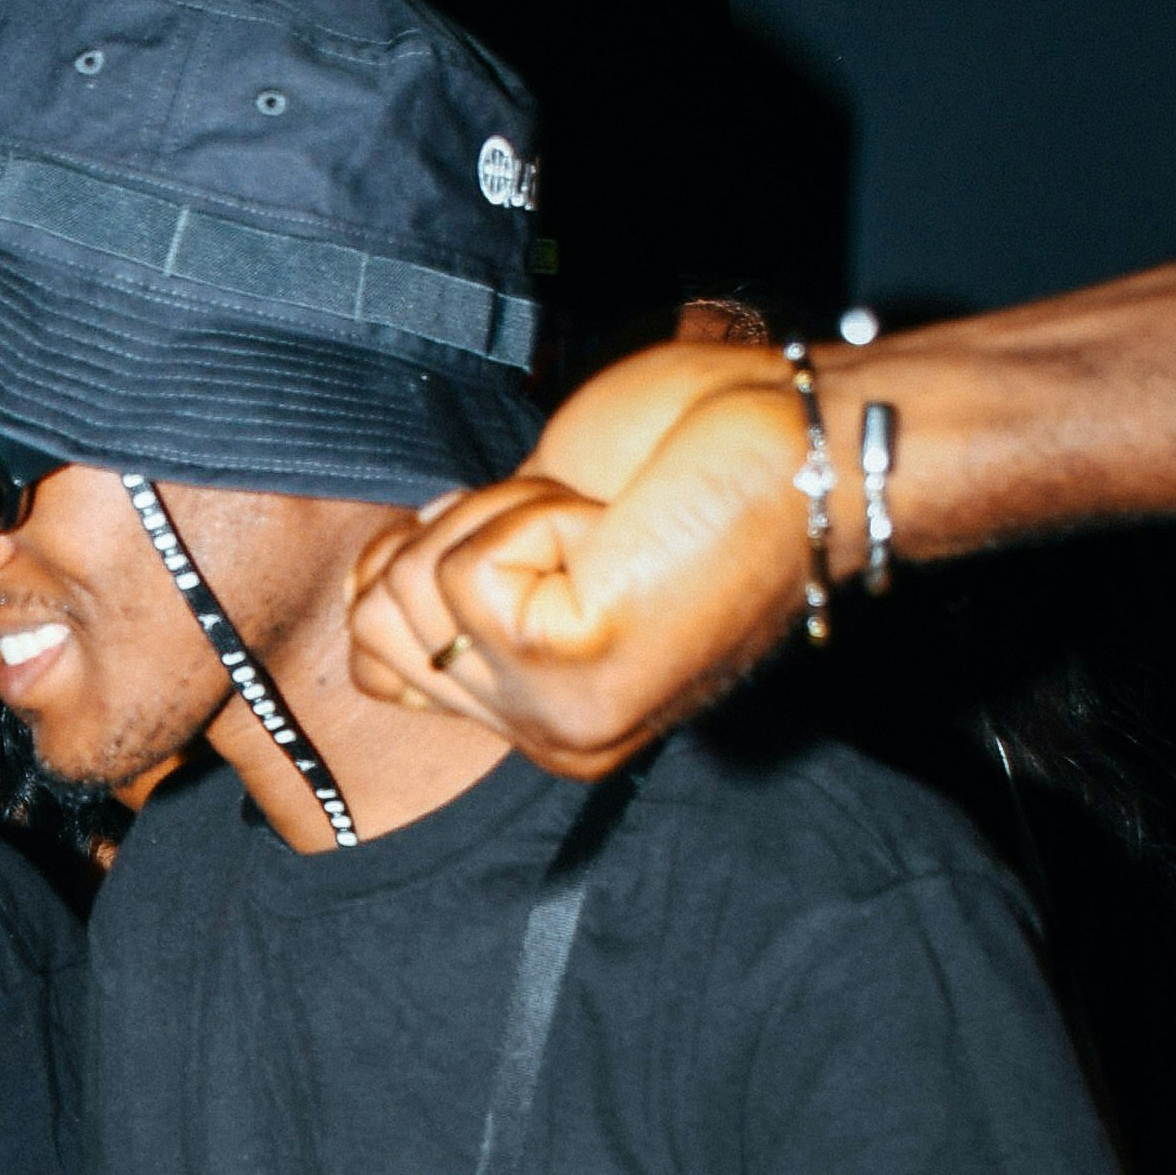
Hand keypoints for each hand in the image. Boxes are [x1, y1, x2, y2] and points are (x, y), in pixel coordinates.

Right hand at [347, 335, 813, 775]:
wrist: (803, 439)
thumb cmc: (691, 459)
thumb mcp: (542, 535)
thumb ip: (467, 586)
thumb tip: (381, 578)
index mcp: (542, 711)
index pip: (375, 668)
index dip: (408, 565)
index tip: (512, 528)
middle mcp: (548, 736)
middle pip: (371, 628)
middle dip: (452, 534)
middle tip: (570, 523)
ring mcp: (556, 715)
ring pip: (403, 597)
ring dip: (497, 520)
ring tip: (599, 527)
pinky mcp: (569, 664)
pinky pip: (468, 571)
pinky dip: (532, 515)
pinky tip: (612, 528)